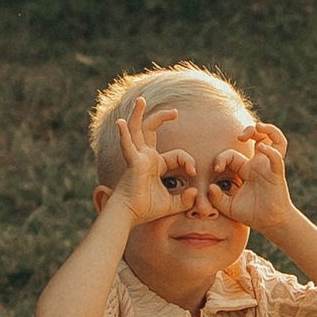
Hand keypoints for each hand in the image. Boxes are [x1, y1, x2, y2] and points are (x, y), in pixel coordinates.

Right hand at [106, 98, 188, 221]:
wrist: (129, 216)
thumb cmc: (146, 209)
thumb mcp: (172, 204)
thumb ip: (184, 199)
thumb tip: (196, 192)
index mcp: (154, 164)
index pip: (177, 155)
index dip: (188, 161)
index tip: (194, 172)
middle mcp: (144, 157)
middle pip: (150, 131)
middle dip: (161, 118)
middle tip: (174, 112)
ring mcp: (137, 158)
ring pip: (137, 130)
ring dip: (138, 114)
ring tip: (141, 100)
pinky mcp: (133, 163)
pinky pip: (128, 146)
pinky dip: (124, 134)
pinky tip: (120, 122)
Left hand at [212, 122, 290, 232]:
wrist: (269, 223)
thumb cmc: (251, 214)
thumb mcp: (228, 207)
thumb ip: (217, 198)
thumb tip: (210, 187)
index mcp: (245, 170)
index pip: (231, 154)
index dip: (221, 158)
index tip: (216, 169)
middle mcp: (258, 164)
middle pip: (258, 137)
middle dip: (249, 131)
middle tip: (240, 136)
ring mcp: (268, 167)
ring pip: (274, 140)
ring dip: (268, 130)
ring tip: (258, 126)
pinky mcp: (277, 173)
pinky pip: (276, 158)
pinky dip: (270, 150)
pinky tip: (262, 148)